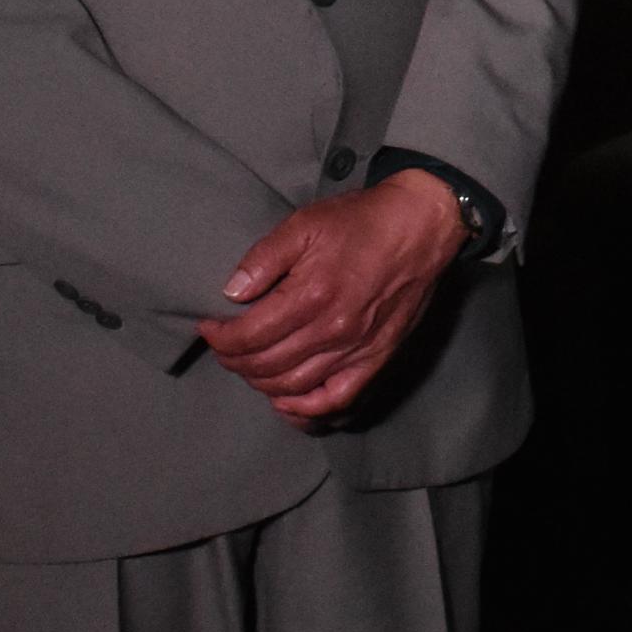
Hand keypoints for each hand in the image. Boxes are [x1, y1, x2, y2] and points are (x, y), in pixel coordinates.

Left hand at [205, 168, 466, 426]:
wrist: (421, 227)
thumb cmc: (361, 222)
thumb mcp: (304, 224)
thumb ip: (263, 259)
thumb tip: (231, 293)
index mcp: (310, 295)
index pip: (248, 336)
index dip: (219, 337)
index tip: (210, 327)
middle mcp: (332, 330)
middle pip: (265, 366)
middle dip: (233, 360)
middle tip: (225, 345)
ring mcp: (356, 349)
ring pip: (293, 386)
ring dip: (260, 382)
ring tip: (249, 364)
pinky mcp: (376, 358)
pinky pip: (337, 400)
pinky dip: (306, 410)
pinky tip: (287, 401)